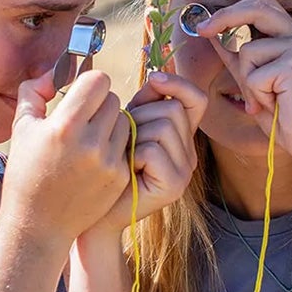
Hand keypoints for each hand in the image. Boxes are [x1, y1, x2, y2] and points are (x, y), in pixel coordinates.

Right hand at [2, 69, 132, 241]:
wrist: (38, 224)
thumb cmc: (25, 172)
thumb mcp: (22, 128)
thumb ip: (34, 91)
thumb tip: (54, 72)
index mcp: (64, 126)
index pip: (99, 81)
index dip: (90, 83)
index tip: (81, 93)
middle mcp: (90, 142)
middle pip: (113, 100)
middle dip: (99, 103)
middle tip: (84, 116)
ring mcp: (109, 161)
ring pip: (125, 121)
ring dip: (110, 123)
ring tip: (90, 137)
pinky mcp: (120, 176)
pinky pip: (127, 145)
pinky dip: (115, 145)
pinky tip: (96, 156)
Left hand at [84, 71, 207, 237]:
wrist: (95, 214)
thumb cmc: (105, 168)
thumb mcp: (126, 128)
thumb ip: (144, 104)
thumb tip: (156, 77)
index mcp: (182, 138)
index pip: (196, 100)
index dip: (178, 85)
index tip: (154, 78)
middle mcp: (190, 154)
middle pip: (173, 110)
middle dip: (140, 116)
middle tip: (122, 141)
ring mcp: (185, 171)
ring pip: (163, 127)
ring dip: (134, 136)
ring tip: (123, 157)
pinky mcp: (174, 185)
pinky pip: (152, 150)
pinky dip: (132, 155)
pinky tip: (125, 170)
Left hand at [190, 0, 291, 165]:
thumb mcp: (260, 84)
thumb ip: (241, 60)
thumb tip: (214, 38)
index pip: (264, 6)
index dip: (233, 11)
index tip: (208, 24)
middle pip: (258, 7)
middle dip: (225, 16)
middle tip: (204, 30)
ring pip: (248, 51)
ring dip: (248, 81)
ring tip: (268, 101)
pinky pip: (254, 75)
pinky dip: (257, 95)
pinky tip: (277, 107)